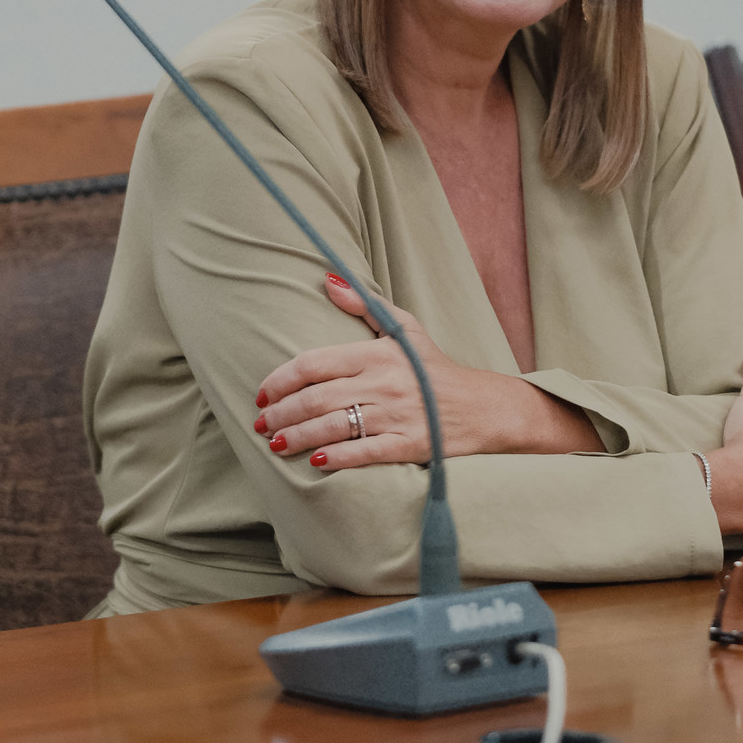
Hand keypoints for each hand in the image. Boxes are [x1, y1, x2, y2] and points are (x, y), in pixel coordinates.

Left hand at [253, 274, 600, 471]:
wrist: (481, 407)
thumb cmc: (433, 368)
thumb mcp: (404, 328)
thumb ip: (364, 305)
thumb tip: (328, 279)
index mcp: (378, 353)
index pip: (315, 363)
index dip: (282, 379)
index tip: (263, 393)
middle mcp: (384, 383)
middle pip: (317, 399)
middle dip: (282, 413)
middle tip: (262, 423)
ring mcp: (396, 416)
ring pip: (332, 427)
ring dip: (297, 437)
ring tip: (275, 444)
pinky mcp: (408, 445)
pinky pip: (363, 453)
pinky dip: (335, 459)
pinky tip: (315, 463)